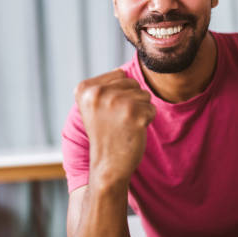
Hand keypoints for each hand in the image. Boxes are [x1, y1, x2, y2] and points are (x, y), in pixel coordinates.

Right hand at [75, 69, 155, 185]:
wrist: (107, 167)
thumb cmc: (105, 135)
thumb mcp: (94, 106)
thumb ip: (105, 86)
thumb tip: (122, 69)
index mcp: (85, 89)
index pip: (119, 75)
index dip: (120, 95)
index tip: (107, 113)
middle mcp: (98, 93)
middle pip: (133, 84)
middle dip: (131, 102)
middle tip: (117, 122)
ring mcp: (116, 102)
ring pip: (144, 95)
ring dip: (139, 112)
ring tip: (124, 127)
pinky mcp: (134, 113)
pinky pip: (152, 109)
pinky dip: (147, 121)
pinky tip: (132, 132)